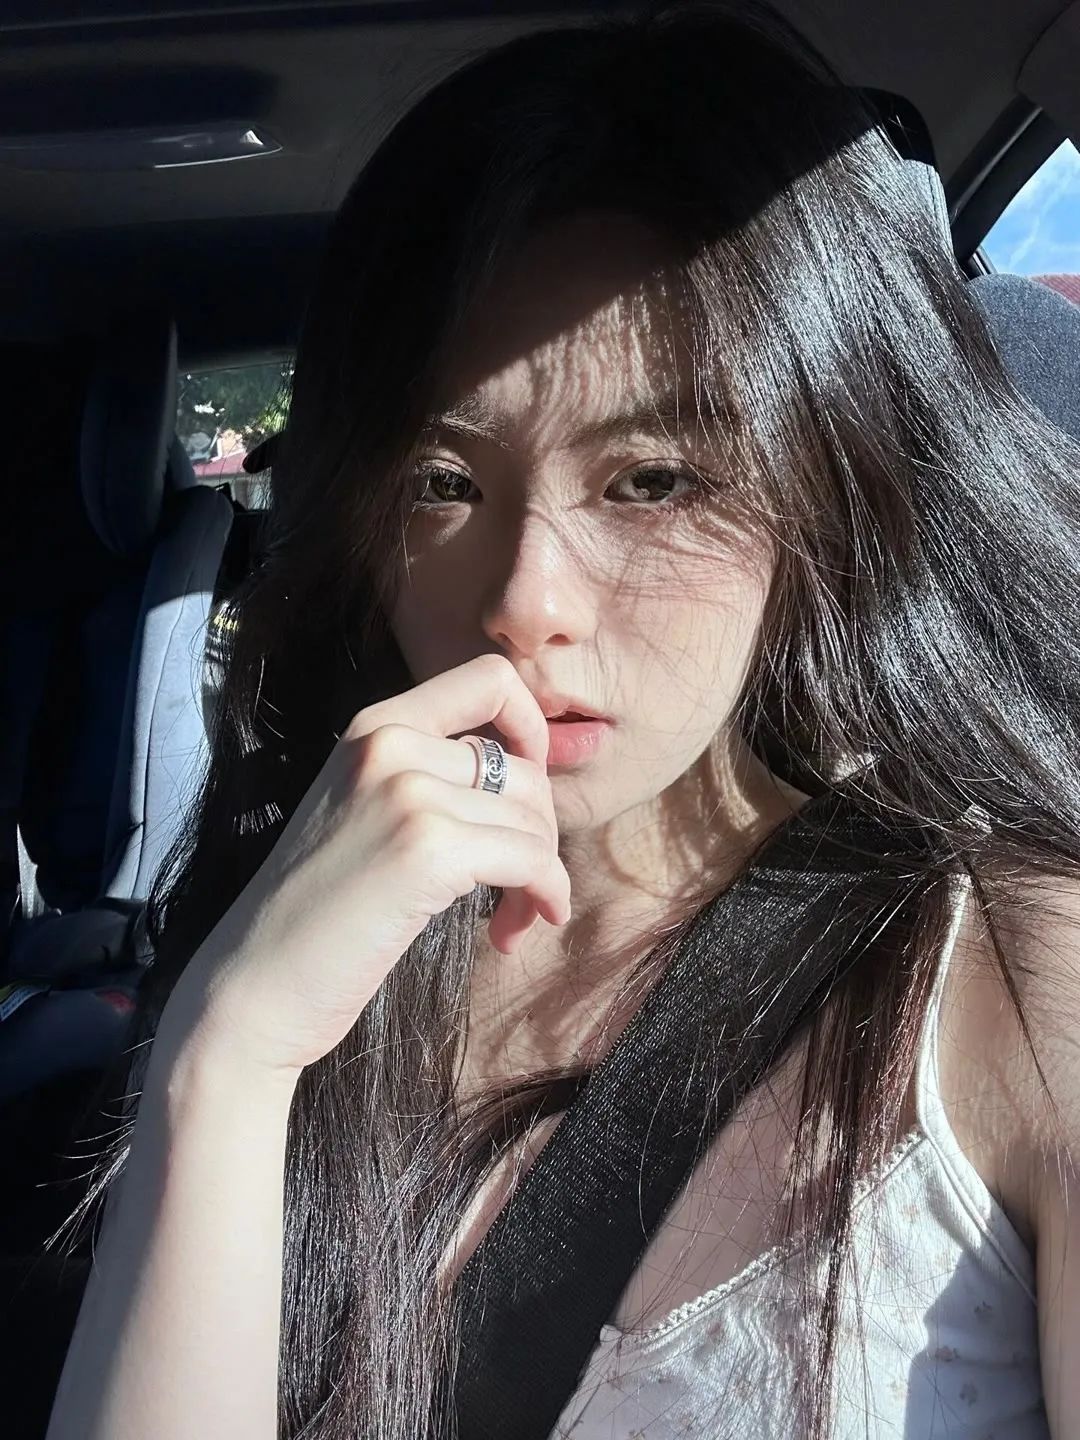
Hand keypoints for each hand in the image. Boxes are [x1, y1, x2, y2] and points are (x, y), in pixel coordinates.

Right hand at [161, 654, 570, 1077]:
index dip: (534, 729)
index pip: (490, 679)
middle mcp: (390, 743)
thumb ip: (429, 776)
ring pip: (534, 819)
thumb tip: (533, 773)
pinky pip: (531, 860)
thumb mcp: (363, 810)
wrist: (253, 984)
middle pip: (526, 767)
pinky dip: (544, 896)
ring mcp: (407, 793)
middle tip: (517, 888)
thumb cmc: (316, 912)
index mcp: (375, 726)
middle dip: (539, 832)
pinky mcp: (426, 850)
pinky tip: (514, 933)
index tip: (526, 796)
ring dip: (539, 876)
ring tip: (510, 919)